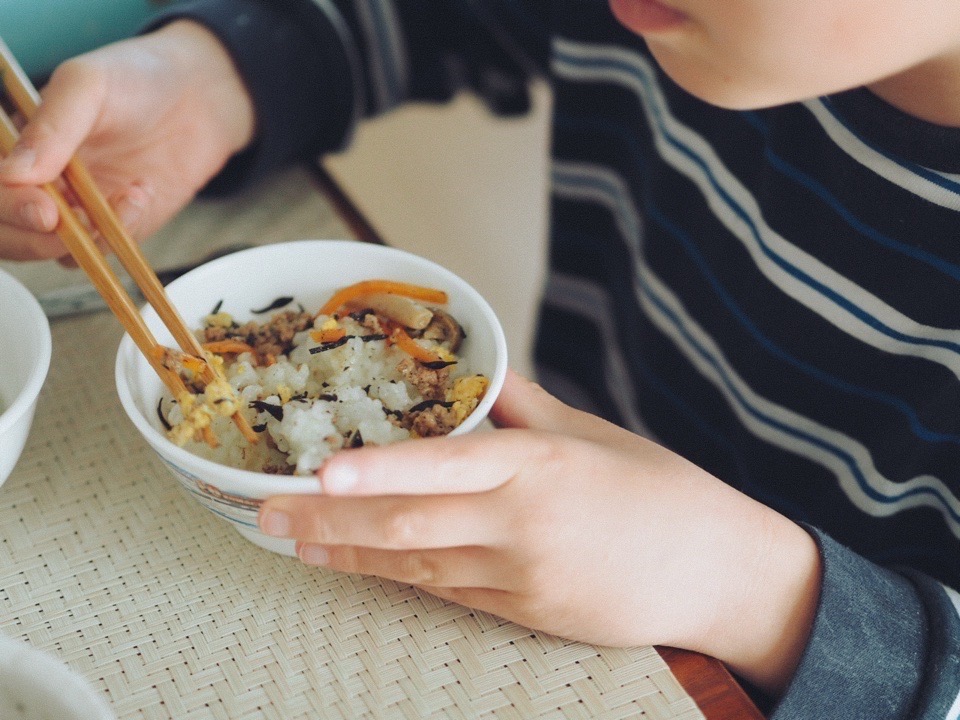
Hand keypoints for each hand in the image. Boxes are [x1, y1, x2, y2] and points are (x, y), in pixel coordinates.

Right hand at [0, 20, 254, 261]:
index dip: (5, 207)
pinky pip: (104, 251)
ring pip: (52, 252)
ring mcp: (76, 210)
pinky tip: (141, 192)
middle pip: (8, 234)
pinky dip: (121, 232)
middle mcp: (37, 184)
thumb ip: (52, 126)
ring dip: (84, 239)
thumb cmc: (136, 78)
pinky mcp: (116, 228)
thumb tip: (14, 174)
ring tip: (127, 194)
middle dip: (31, 239)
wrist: (200, 96)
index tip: (40, 210)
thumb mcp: (88, 86)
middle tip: (63, 222)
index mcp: (14, 147)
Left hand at [258, 369, 820, 694]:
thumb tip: (480, 373)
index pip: (445, 466)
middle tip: (270, 512)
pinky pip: (449, 593)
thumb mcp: (594, 435)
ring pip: (416, 566)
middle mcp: (524, 525)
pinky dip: (398, 577)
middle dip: (331, 520)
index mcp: (543, 466)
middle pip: (409, 525)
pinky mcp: (526, 615)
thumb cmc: (661, 492)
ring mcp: (522, 578)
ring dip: (350, 554)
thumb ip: (526, 407)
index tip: (321, 470)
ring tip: (297, 542)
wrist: (719, 574)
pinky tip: (363, 566)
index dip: (378, 470)